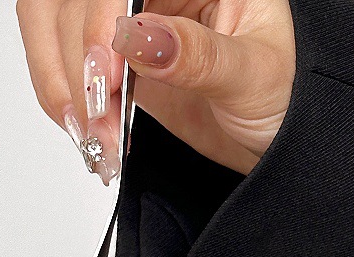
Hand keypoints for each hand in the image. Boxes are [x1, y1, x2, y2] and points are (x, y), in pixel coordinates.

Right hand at [16, 0, 295, 179]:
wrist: (285, 145)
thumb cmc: (291, 95)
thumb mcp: (254, 73)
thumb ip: (197, 55)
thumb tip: (136, 36)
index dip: (98, 18)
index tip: (104, 73)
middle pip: (74, 0)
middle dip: (75, 60)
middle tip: (94, 116)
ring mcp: (137, 25)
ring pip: (61, 32)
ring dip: (64, 86)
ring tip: (95, 137)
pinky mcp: (124, 65)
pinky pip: (76, 74)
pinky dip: (74, 107)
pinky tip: (93, 135)